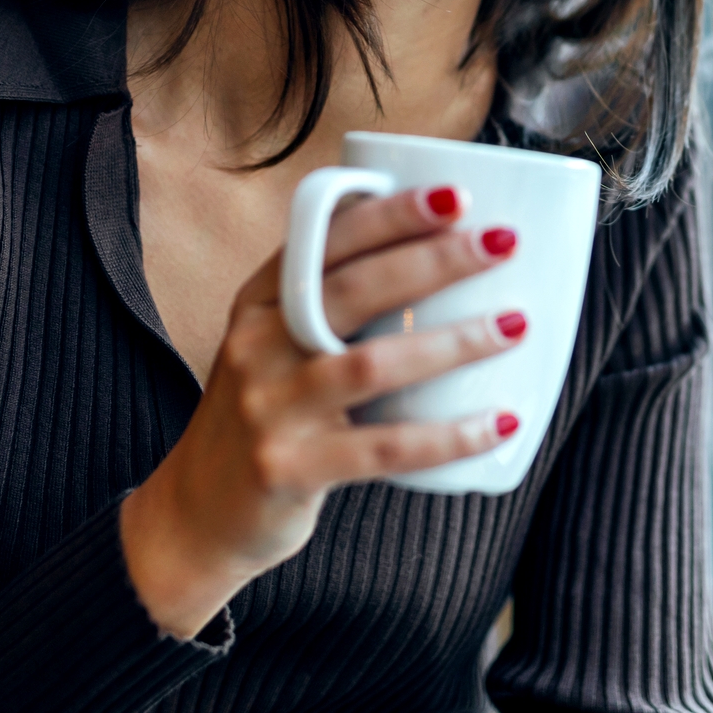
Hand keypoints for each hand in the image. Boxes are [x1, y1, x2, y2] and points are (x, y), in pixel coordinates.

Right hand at [120, 185, 524, 637]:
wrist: (197, 515)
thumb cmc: (267, 416)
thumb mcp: (276, 346)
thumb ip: (330, 304)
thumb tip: (438, 251)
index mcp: (258, 301)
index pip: (325, 240)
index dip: (391, 214)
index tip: (456, 196)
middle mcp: (257, 345)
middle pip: (352, 289)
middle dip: (433, 259)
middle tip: (502, 243)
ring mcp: (268, 409)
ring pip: (372, 364)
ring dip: (452, 341)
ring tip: (515, 324)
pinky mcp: (288, 468)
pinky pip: (384, 449)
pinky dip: (448, 436)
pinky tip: (500, 421)